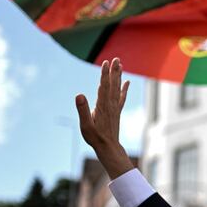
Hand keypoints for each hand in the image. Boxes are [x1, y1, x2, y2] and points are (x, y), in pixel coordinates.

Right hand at [76, 58, 133, 178]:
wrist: (108, 147)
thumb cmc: (95, 137)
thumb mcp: (85, 125)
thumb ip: (82, 110)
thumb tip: (79, 95)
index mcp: (102, 106)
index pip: (104, 86)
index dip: (105, 74)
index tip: (106, 63)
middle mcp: (111, 105)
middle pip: (113, 84)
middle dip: (114, 71)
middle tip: (116, 59)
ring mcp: (115, 107)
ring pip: (117, 88)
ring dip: (118, 76)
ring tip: (120, 65)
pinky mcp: (116, 111)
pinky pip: (121, 97)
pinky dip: (124, 88)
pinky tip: (127, 82)